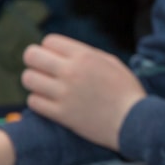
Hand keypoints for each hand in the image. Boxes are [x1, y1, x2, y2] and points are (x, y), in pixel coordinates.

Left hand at [22, 34, 145, 150]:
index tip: (57, 59)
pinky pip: (33, 102)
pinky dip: (39, 101)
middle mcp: (71, 72)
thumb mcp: (112, 63)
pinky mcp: (61, 114)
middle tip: (44, 71)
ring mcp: (64, 94)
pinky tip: (51, 103)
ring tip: (47, 88)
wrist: (135, 122)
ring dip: (35, 82)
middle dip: (35, 62)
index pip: (49, 41)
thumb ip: (87, 54)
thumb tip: (64, 52)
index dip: (51, 49)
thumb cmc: (127, 92)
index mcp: (85, 56)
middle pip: (32, 56)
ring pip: (28, 79)